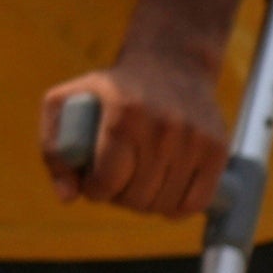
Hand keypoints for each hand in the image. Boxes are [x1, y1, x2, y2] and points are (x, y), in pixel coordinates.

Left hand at [44, 37, 231, 218]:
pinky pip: (196, 202)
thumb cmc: (112, 90)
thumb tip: (68, 197)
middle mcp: (162, 126)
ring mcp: (194, 138)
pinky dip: (177, 208)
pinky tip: (165, 194)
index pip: (107, 181)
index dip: (95, 191)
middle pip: (137, 197)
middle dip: (120, 199)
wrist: (172, 64)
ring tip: (138, 186)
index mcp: (123, 114)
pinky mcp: (217, 148)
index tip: (94, 184)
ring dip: (147, 204)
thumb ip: (54, 149)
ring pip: (165, 204)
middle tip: (117, 183)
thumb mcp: (67, 101)